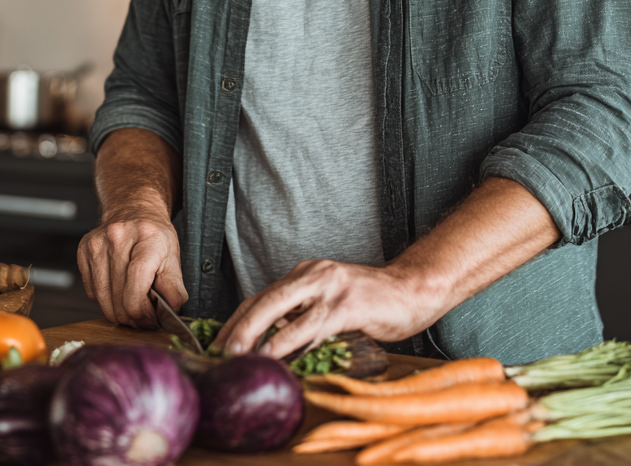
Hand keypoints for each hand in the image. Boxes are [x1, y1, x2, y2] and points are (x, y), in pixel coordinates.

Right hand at [76, 208, 187, 327]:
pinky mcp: (84, 250)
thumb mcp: (173, 256)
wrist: (133, 209)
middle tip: (143, 316)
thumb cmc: (153, 235)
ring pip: (103, 299)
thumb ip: (174, 286)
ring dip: (117, 311)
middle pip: (119, 298)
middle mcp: (119, 237)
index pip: (137, 287)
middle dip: (133, 316)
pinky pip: (91, 292)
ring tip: (131, 305)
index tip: (151, 318)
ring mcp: (98, 243)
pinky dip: (104, 298)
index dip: (144, 312)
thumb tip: (171, 311)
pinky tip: (116, 288)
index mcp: (147, 238)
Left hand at [214, 258, 434, 359]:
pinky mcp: (348, 304)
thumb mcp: (329, 303)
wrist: (412, 290)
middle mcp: (313, 274)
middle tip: (220, 351)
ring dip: (257, 334)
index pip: (261, 296)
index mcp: (305, 273)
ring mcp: (330, 287)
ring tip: (239, 355)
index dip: (237, 320)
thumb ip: (302, 316)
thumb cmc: (371, 303)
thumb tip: (271, 341)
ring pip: (283, 310)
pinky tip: (277, 355)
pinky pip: (312, 325)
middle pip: (265, 299)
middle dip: (238, 327)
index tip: (218, 342)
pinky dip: (291, 340)